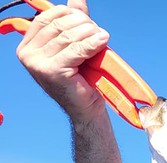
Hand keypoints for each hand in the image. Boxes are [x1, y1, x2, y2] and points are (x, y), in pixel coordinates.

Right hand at [16, 0, 108, 122]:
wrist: (87, 109)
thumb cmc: (83, 78)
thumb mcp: (75, 46)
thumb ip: (73, 23)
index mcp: (28, 46)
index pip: (47, 18)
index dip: (69, 14)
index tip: (87, 21)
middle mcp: (27, 54)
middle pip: (58, 26)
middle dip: (82, 24)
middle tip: (98, 32)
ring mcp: (37, 63)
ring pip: (68, 36)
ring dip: (90, 34)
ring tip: (103, 37)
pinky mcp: (52, 71)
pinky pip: (76, 50)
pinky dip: (92, 44)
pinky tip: (103, 41)